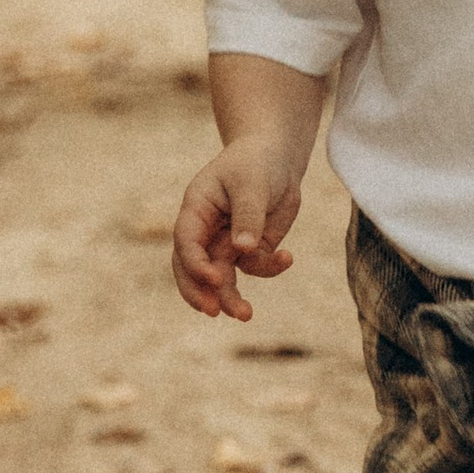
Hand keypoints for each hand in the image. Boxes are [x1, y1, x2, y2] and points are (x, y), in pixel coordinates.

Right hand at [171, 146, 301, 323]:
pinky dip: (270, 268)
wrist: (277, 157)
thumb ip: (248, 215)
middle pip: (194, 269)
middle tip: (215, 312)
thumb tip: (244, 249)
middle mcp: (206, 231)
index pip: (186, 243)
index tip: (214, 279)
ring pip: (222, 278)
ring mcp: (227, 242)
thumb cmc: (256, 162)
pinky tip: (287, 257)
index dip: (195, 264)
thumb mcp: (252, 182)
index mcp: (196, 210)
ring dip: (231, 298)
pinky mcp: (251, 249)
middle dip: (202, 293)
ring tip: (246, 314)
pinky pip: (256, 267)